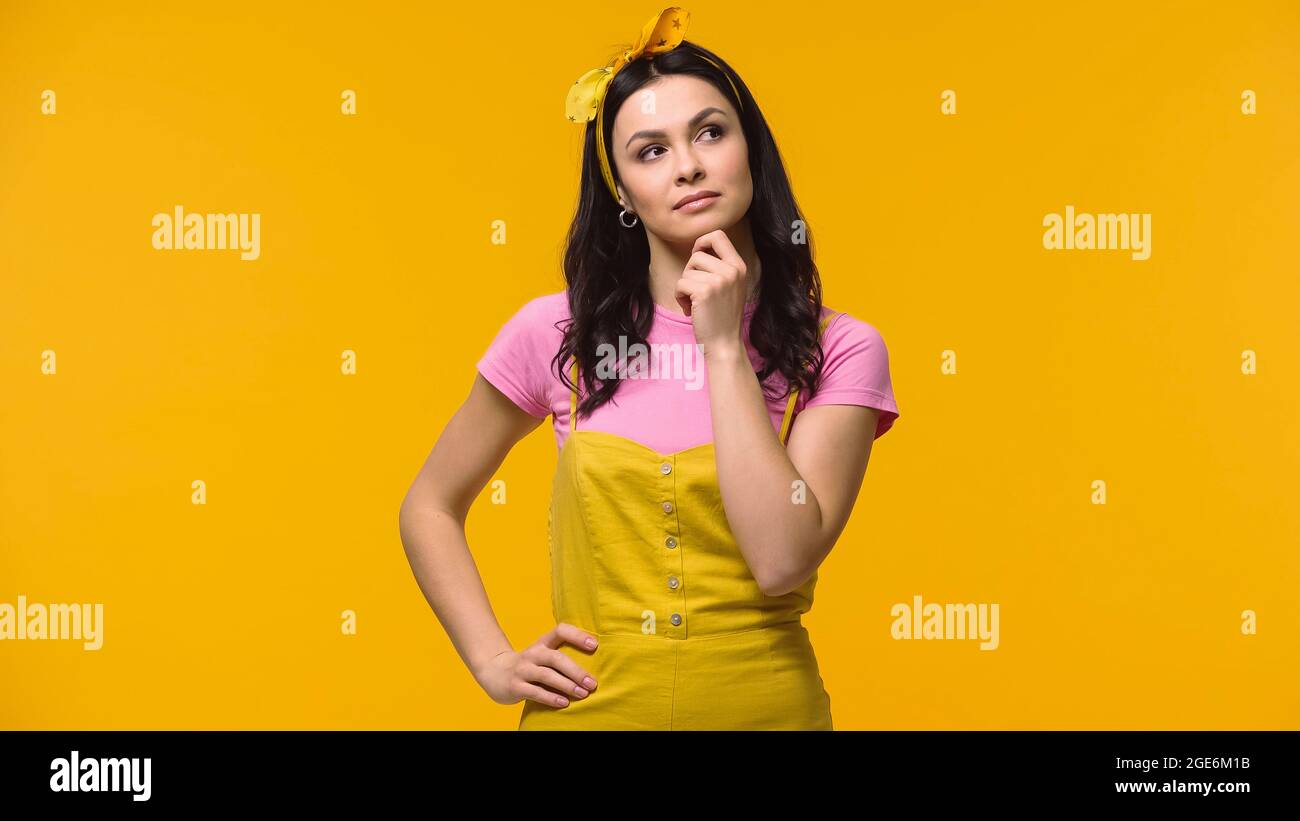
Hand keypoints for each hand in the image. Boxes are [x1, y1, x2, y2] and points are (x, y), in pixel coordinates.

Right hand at [472, 622, 598, 708]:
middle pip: (556, 658)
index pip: (560, 631)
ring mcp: (523, 669)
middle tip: (592, 683)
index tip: (595, 645)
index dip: (578, 636)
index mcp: (542, 643)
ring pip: (547, 676)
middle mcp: (533, 653)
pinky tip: (564, 703)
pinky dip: (551, 698)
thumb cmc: (529, 665)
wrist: (493, 672)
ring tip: (583, 694)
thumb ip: (561, 656)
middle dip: (576, 671)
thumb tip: (594, 667)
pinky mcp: (515, 686)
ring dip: (567, 685)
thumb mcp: (542, 654)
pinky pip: (535, 692)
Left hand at [674, 229, 749, 358]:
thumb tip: (698, 248)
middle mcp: (732, 270)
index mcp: (739, 266)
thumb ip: (720, 267)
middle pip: (697, 255)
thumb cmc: (722, 316)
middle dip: (690, 272)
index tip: (698, 254)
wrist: (724, 343)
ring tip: (695, 303)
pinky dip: (680, 297)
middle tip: (696, 290)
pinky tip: (690, 309)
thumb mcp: (731, 286)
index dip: (702, 241)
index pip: (718, 235)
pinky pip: (680, 284)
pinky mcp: (704, 291)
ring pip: (687, 271)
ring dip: (685, 288)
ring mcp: (719, 280)